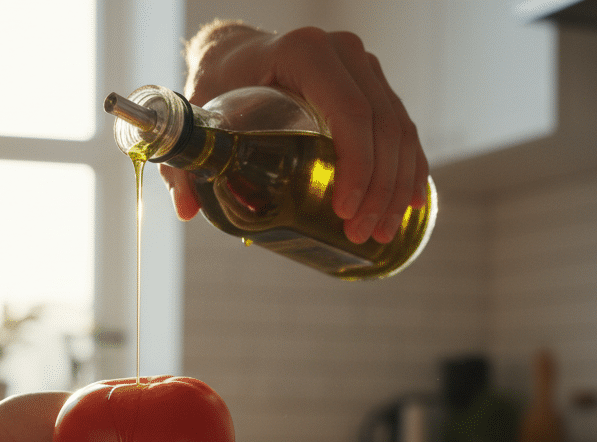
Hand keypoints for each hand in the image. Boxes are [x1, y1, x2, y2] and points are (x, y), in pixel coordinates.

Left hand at [161, 23, 428, 245]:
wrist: (238, 54)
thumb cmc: (219, 81)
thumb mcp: (199, 113)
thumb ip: (187, 160)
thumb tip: (189, 209)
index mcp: (304, 53)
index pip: (349, 112)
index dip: (356, 166)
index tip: (344, 211)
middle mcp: (343, 54)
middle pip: (381, 126)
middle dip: (378, 188)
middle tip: (363, 233)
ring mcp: (364, 67)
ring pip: (398, 129)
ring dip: (396, 186)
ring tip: (380, 231)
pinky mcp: (374, 84)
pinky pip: (402, 127)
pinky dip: (408, 166)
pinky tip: (409, 202)